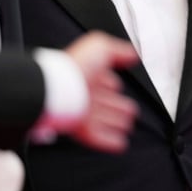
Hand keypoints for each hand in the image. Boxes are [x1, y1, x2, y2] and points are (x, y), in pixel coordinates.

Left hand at [64, 32, 139, 152]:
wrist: (56, 88)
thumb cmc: (75, 66)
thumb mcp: (100, 47)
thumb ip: (119, 51)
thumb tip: (134, 55)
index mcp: (90, 74)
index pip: (106, 81)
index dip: (114, 84)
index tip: (120, 88)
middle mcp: (86, 93)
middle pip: (107, 102)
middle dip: (120, 107)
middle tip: (130, 111)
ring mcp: (82, 111)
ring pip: (104, 120)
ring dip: (117, 124)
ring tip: (127, 127)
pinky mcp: (79, 127)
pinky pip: (97, 136)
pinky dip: (109, 141)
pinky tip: (119, 143)